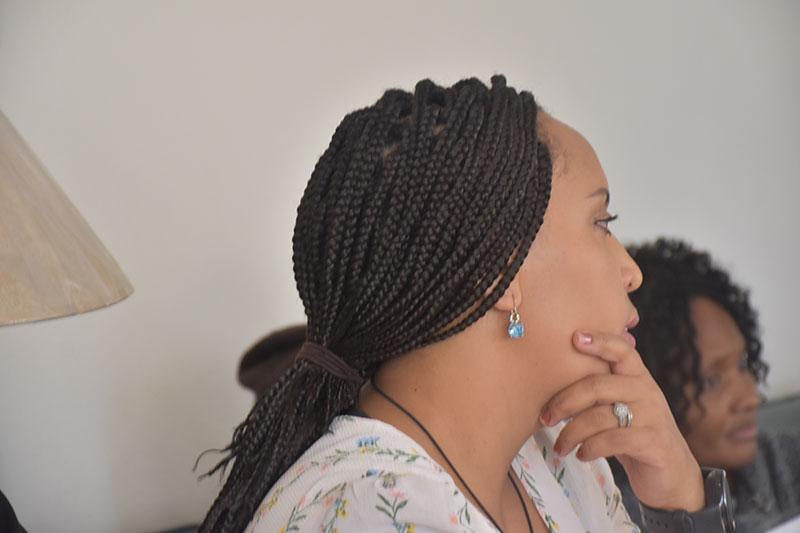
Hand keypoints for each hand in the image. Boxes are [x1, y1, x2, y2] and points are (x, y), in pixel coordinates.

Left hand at [539, 330, 704, 511]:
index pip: (621, 350)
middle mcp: (647, 391)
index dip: (599, 341)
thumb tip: (553, 378)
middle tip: (545, 418)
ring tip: (560, 446)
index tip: (574, 337)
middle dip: (564, 401)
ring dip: (571, 433)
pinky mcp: (654, 442)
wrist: (672, 474)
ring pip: (600, 416)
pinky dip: (589, 448)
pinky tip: (580, 455)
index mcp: (637, 376)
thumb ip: (600, 391)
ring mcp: (653, 416)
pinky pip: (612, 440)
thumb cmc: (634, 435)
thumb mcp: (620, 407)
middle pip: (597, 385)